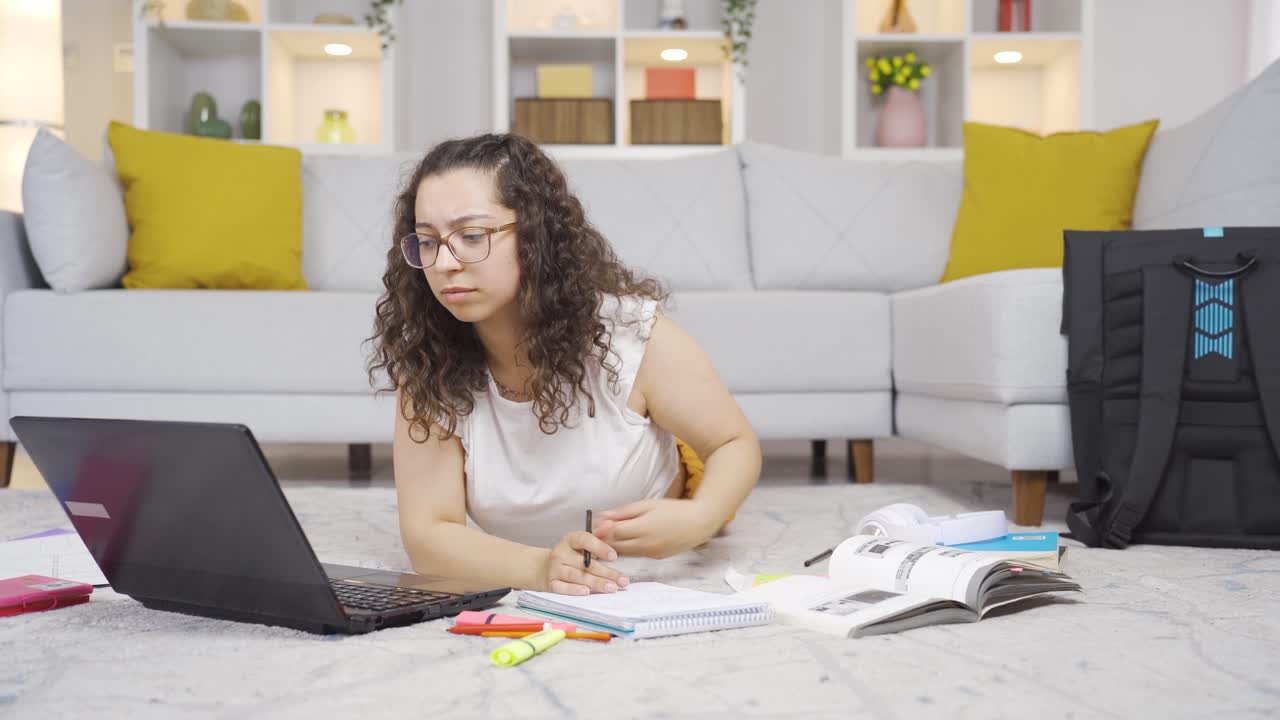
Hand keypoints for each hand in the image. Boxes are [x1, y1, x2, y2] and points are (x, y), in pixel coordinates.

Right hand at [537, 531, 629, 595]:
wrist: (545, 568)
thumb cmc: (571, 554)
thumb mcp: (583, 543)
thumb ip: (598, 535)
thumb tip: (610, 524)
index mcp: (570, 540)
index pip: (584, 539)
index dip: (599, 547)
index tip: (614, 557)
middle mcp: (560, 553)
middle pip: (584, 563)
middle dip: (606, 572)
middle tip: (622, 580)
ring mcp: (554, 569)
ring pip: (576, 576)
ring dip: (595, 582)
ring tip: (611, 587)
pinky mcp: (551, 584)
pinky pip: (562, 588)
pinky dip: (574, 590)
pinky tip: (587, 592)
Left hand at [595, 499, 717, 558]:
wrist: (698, 523)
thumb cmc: (673, 509)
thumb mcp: (648, 504)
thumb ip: (624, 512)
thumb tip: (602, 516)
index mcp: (643, 528)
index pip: (613, 533)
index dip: (600, 530)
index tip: (593, 524)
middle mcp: (645, 544)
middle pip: (615, 546)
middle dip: (604, 540)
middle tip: (596, 532)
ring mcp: (650, 553)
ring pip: (624, 553)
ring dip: (613, 546)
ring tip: (608, 536)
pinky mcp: (655, 557)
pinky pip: (635, 554)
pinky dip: (627, 548)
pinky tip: (625, 540)